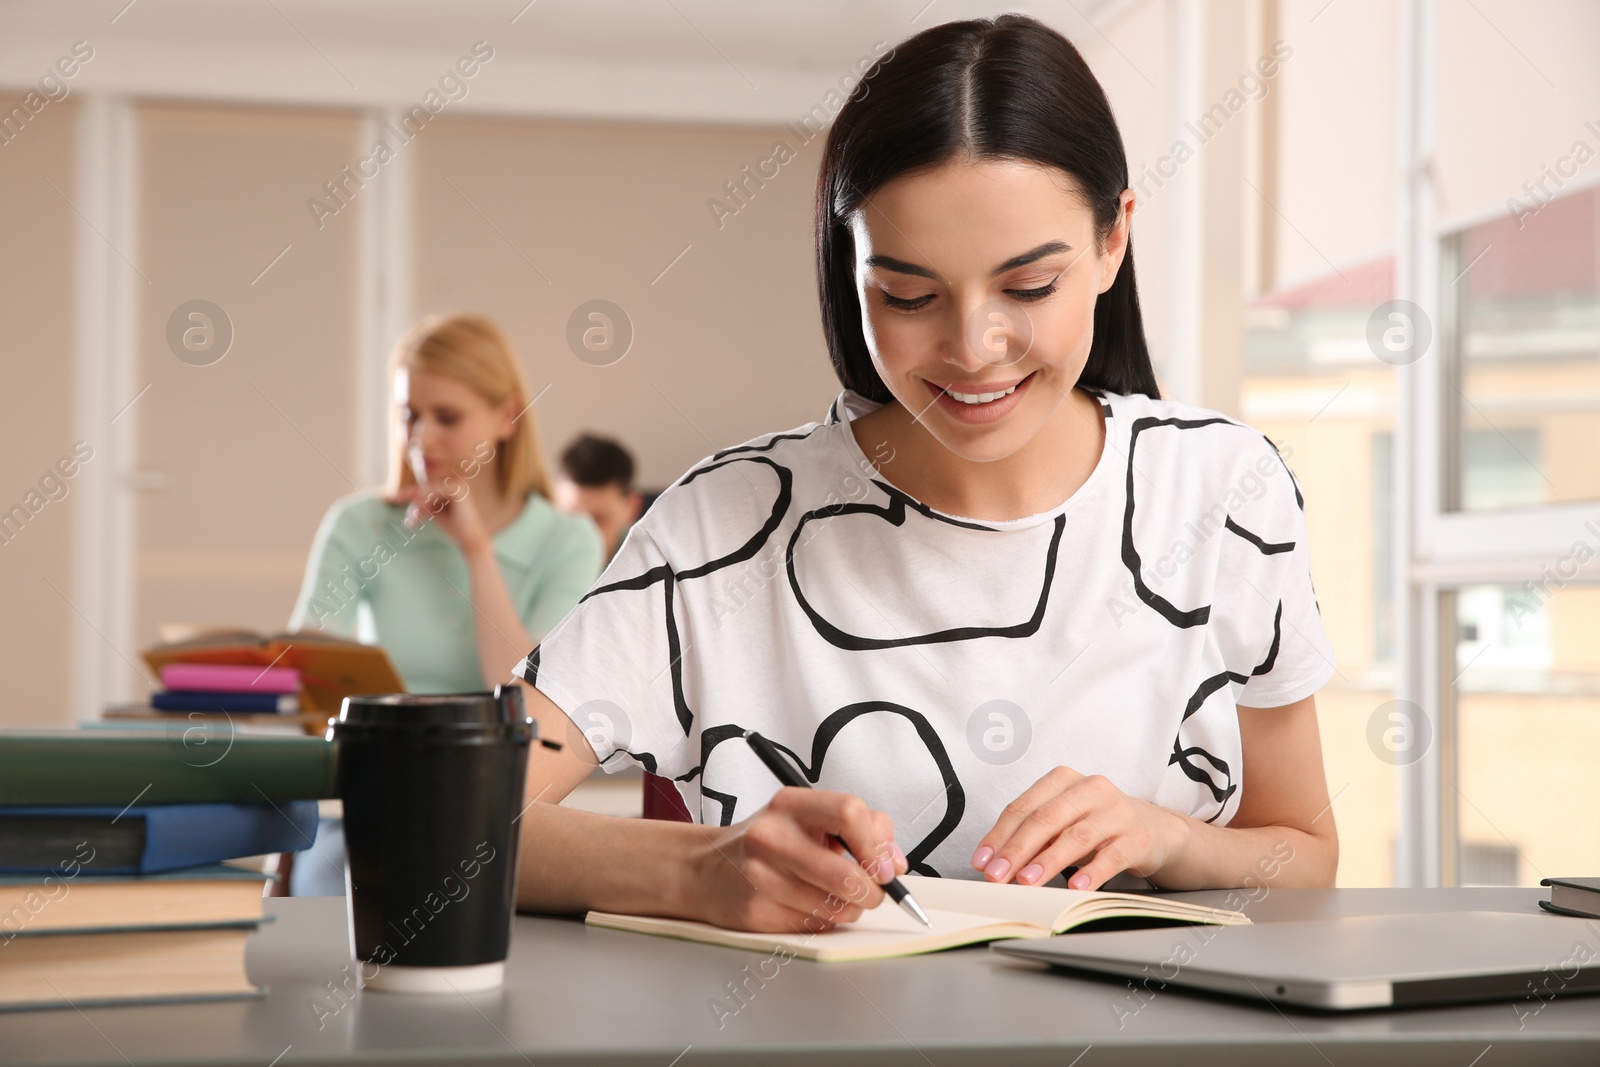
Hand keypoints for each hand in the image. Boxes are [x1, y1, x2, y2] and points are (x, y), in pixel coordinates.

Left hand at [395, 478, 490, 556]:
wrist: (470, 539)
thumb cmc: (453, 526)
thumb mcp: (432, 511)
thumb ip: (421, 501)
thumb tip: (399, 494)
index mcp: (450, 483)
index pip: (425, 485)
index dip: (409, 492)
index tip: (395, 499)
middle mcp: (454, 479)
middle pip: (424, 486)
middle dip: (414, 501)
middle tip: (409, 518)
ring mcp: (457, 481)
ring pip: (427, 489)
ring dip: (418, 505)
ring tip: (413, 520)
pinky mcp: (458, 487)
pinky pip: (433, 491)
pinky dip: (425, 502)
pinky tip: (420, 514)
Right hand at [688, 787, 908, 932]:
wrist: (706, 870)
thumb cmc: (769, 843)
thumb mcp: (809, 818)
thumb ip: (860, 828)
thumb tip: (895, 862)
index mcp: (790, 804)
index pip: (850, 813)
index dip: (877, 844)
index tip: (886, 865)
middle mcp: (771, 836)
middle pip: (846, 873)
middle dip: (872, 892)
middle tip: (874, 893)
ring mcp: (760, 876)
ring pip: (835, 908)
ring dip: (850, 910)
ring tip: (839, 899)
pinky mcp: (755, 912)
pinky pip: (813, 926)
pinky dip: (824, 921)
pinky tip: (808, 906)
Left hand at [970, 767, 1189, 889]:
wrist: (1155, 830)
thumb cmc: (1098, 825)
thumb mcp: (1063, 822)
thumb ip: (1032, 836)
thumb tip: (993, 863)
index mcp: (1064, 780)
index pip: (1024, 807)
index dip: (999, 835)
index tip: (982, 861)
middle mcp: (1091, 789)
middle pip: (1046, 819)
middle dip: (1017, 850)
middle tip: (998, 875)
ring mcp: (1116, 811)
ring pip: (1076, 836)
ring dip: (1048, 861)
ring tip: (1027, 881)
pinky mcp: (1137, 837)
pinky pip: (1111, 856)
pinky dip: (1092, 872)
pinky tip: (1076, 886)